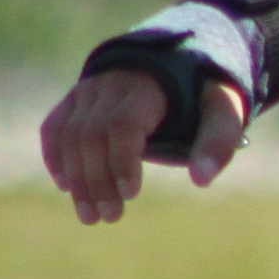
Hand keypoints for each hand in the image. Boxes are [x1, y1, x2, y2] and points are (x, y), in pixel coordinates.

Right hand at [39, 65, 240, 221]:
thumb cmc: (203, 94)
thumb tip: (201, 180)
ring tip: (90, 216)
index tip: (131, 194)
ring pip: (69, 135)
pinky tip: (66, 186)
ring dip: (77, 178)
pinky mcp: (75, 100)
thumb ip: (219, 141)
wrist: (176, 62)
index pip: (123, 124)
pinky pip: (55, 127)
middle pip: (91, 134)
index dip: (122, 160)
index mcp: (147, 87)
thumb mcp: (224, 110)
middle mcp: (110, 85)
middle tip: (110, 217)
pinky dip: (55, 156)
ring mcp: (88, 91)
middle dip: (98, 179)